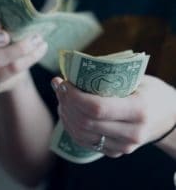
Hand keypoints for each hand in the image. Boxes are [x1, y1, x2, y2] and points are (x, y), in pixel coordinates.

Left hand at [52, 75, 175, 157]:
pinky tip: (67, 111)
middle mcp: (131, 133)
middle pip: (85, 122)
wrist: (169, 117)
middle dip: (65, 103)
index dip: (74, 96)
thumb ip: (108, 77)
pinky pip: (84, 142)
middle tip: (59, 87)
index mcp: (139, 110)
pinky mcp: (115, 152)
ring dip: (65, 114)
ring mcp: (123, 147)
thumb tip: (73, 71)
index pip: (96, 108)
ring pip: (81, 134)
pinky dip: (71, 126)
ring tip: (61, 97)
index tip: (63, 82)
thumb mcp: (136, 78)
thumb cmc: (151, 91)